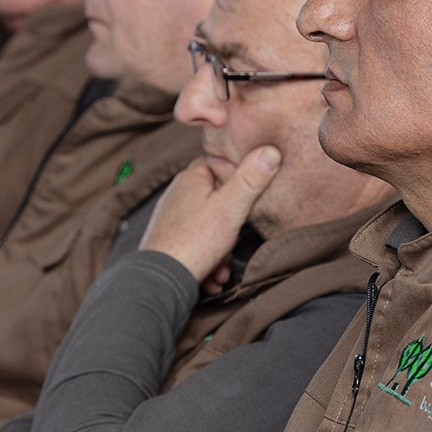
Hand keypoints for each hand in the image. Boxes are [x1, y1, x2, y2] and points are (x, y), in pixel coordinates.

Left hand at [140, 149, 281, 289]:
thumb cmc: (193, 243)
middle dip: (232, 226)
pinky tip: (212, 275)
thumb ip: (251, 179)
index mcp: (191, 178)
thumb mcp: (231, 207)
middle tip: (235, 240)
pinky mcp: (169, 239)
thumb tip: (270, 151)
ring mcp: (172, 217)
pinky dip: (207, 261)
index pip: (220, 164)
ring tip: (222, 267)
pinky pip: (196, 245)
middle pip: (217, 200)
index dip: (239, 178)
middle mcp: (178, 194)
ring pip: (208, 228)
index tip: (250, 193)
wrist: (160, 280)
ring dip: (221, 251)